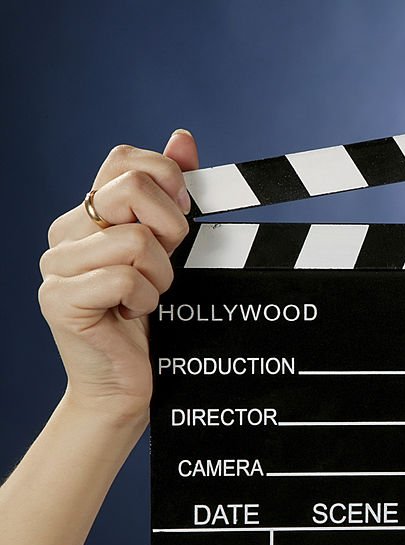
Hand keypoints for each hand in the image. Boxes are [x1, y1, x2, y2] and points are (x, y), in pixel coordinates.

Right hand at [38, 131, 197, 421]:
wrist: (130, 380)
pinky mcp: (58, 299)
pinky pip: (124, 278)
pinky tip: (133, 315)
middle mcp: (65, 231)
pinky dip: (145, 299)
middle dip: (170, 230)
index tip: (182, 215)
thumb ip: (172, 192)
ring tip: (147, 297)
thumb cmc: (152, 313)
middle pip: (131, 189)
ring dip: (160, 275)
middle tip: (163, 265)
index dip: (167, 180)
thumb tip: (183, 138)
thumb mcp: (169, 246)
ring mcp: (55, 264)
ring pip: (135, 239)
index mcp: (89, 212)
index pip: (125, 160)